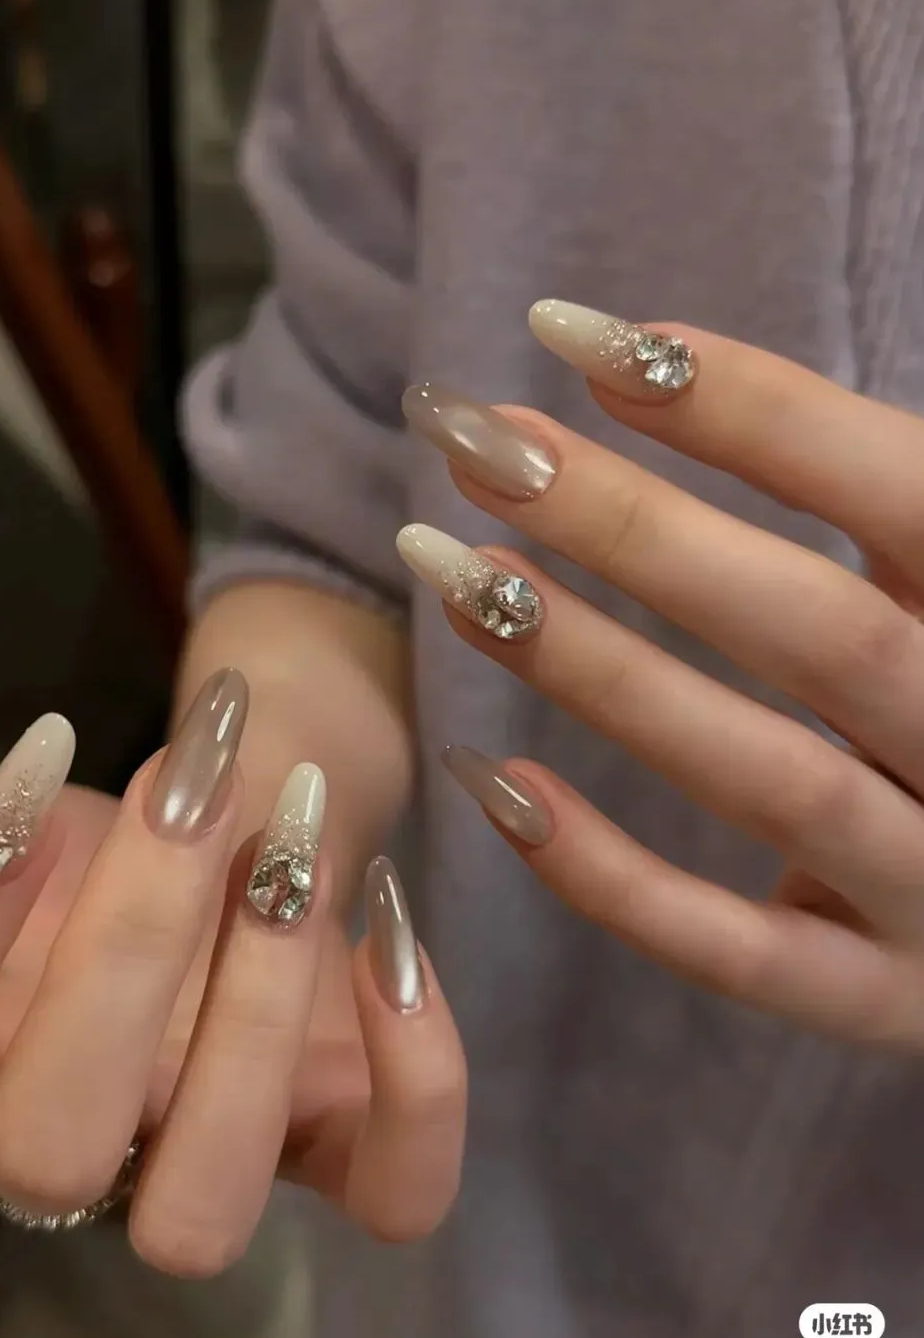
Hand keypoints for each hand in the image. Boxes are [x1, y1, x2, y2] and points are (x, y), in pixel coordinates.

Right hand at [0, 673, 464, 1272]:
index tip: (27, 777)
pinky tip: (390, 915)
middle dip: (118, 955)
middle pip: (44, 1157)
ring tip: (291, 843)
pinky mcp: (351, 1150)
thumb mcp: (14, 815)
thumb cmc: (103, 847)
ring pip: (205, 1210)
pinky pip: (399, 1193)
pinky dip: (417, 1072)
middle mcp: (85, 1150)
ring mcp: (224, 1166)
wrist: (251, 826)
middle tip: (188, 787)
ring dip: (255, 1012)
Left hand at [399, 299, 923, 1050]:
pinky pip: (740, 956)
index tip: (576, 336)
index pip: (902, 491)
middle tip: (482, 444)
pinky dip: (613, 879)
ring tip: (457, 578)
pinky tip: (496, 783)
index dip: (747, 404)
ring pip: (771, 783)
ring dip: (603, 675)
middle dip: (638, 527)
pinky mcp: (885, 1001)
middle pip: (818, 631)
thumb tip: (646, 364)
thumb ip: (856, 500)